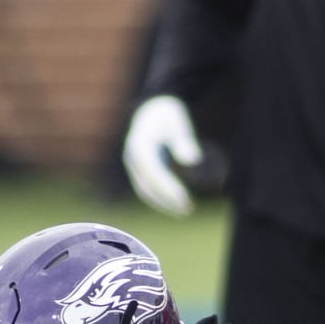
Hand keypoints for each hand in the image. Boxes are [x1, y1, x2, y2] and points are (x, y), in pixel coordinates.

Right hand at [122, 96, 201, 216]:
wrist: (151, 111)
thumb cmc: (167, 116)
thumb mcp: (177, 122)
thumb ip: (184, 140)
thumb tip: (192, 160)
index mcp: (139, 145)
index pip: (153, 172)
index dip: (167, 187)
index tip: (183, 198)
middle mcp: (132, 158)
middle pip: (148, 185)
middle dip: (167, 200)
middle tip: (188, 209)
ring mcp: (133, 167)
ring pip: (146, 192)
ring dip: (164, 204)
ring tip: (185, 211)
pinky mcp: (137, 173)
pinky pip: (147, 191)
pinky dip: (161, 201)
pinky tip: (176, 207)